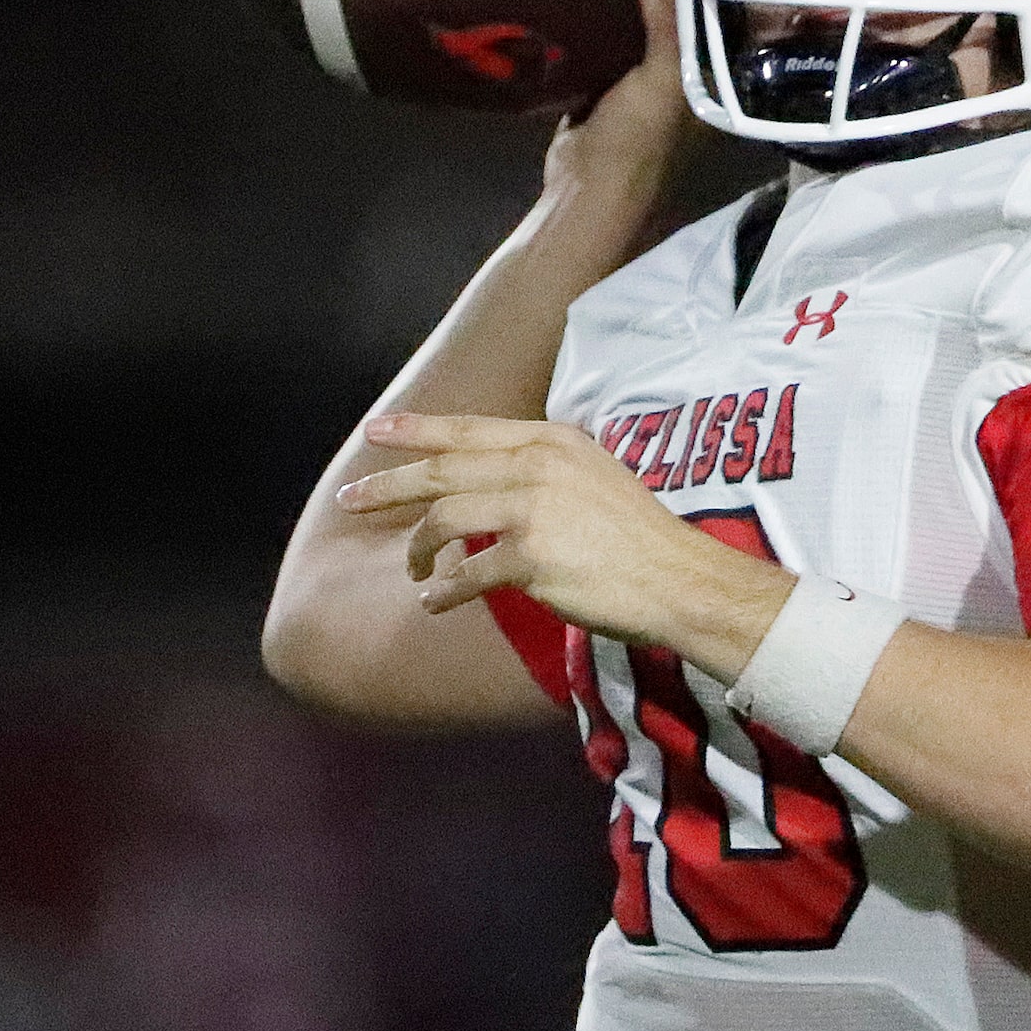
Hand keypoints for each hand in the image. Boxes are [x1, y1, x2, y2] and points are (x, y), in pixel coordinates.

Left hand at [334, 411, 791, 674]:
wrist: (680, 578)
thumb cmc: (639, 537)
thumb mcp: (593, 478)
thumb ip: (542, 472)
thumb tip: (486, 484)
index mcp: (554, 441)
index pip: (470, 430)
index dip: (418, 429)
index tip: (377, 429)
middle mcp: (540, 466)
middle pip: (443, 470)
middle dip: (389, 486)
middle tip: (351, 500)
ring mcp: (534, 510)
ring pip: (445, 521)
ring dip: (418, 550)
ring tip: (413, 571)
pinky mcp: (533, 558)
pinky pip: (467, 574)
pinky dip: (444, 591)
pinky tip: (435, 601)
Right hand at [543, 0, 696, 195]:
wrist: (582, 190)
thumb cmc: (638, 141)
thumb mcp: (662, 80)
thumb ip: (669, 26)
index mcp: (711, 86)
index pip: (720, 29)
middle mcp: (683, 86)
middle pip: (678, 28)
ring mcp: (642, 91)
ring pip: (639, 36)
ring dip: (628, 8)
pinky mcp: (604, 93)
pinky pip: (605, 51)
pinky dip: (598, 28)